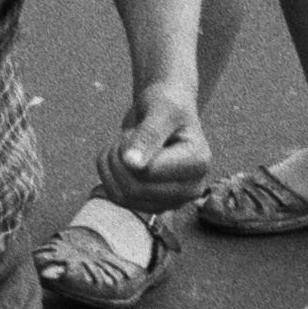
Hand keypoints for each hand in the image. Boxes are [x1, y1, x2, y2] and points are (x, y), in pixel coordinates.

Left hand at [97, 88, 211, 215]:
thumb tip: (133, 165)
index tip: (133, 131)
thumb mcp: (160, 109)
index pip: (148, 172)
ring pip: (124, 198)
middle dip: (117, 159)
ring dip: (111, 168)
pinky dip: (109, 177)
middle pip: (134, 189)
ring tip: (121, 146)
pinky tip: (118, 159)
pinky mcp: (156, 204)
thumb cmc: (167, 104)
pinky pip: (119, 200)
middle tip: (124, 137)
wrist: (166, 111)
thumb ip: (148, 135)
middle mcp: (191, 188)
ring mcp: (174, 200)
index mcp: (198, 163)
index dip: (128, 151)